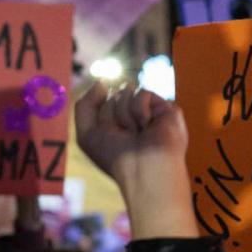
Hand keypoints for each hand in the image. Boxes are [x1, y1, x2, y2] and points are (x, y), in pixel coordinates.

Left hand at [75, 83, 195, 237]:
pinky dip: (140, 111)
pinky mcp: (166, 108)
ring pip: (126, 93)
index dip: (101, 119)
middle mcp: (134, 118)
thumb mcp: (87, 135)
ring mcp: (150, 112)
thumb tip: (102, 82)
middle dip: (113, 117)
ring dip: (126, 117)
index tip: (111, 138)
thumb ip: (85, 105)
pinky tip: (147, 126)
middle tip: (125, 137)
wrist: (144, 169)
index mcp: (117, 125)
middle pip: (112, 97)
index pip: (101, 103)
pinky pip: (143, 93)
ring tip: (137, 134)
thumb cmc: (116, 158)